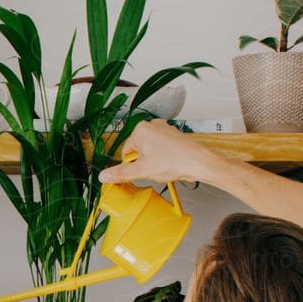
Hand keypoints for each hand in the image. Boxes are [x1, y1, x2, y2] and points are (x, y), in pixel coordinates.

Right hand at [98, 118, 224, 188]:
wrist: (199, 162)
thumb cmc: (174, 161)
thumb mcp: (142, 170)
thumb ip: (121, 173)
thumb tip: (103, 176)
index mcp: (140, 130)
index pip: (126, 152)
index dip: (132, 165)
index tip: (140, 171)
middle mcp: (152, 125)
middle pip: (138, 150)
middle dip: (144, 163)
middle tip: (154, 169)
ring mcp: (164, 129)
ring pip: (150, 151)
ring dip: (154, 162)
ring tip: (164, 167)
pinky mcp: (174, 136)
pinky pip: (162, 149)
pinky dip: (164, 159)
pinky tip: (171, 165)